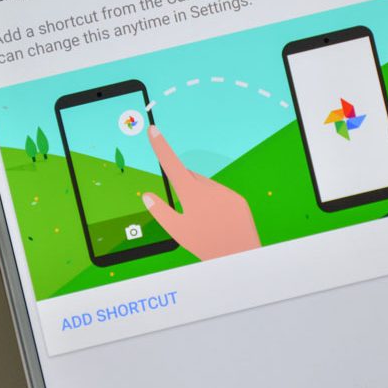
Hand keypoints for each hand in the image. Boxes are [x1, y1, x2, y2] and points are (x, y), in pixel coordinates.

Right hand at [141, 125, 260, 259]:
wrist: (239, 257)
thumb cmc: (205, 245)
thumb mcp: (177, 231)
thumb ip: (160, 211)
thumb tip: (147, 196)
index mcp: (190, 193)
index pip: (171, 163)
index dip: (160, 146)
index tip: (154, 130)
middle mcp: (209, 188)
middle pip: (189, 178)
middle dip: (184, 187)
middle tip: (186, 211)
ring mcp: (225, 192)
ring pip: (206, 188)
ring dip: (201, 198)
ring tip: (205, 223)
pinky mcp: (238, 200)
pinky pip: (222, 196)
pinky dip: (216, 204)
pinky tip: (218, 222)